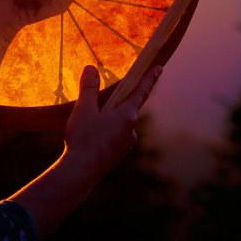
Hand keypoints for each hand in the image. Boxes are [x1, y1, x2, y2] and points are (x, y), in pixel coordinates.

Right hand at [9, 63, 163, 239]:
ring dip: (108, 120)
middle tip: (101, 100)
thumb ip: (89, 88)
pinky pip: (113, 137)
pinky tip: (89, 137)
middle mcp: (131, 130)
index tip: (160, 68)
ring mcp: (125, 144)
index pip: (141, 91)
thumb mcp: (84, 109)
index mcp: (127, 115)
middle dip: (116, 102)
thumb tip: (91, 69)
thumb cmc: (83, 138)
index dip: (150, 78)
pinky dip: (104, 133)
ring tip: (88, 123)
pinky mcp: (117, 155)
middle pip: (126, 108)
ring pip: (119, 124)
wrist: (80, 172)